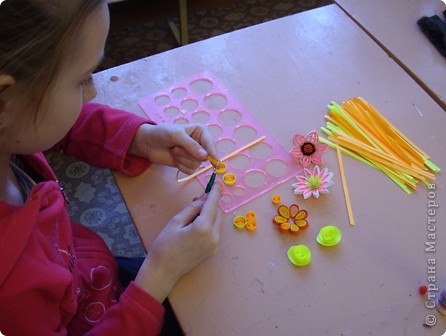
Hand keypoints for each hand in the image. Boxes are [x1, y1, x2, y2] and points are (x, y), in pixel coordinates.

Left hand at [129, 123, 218, 173]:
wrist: (148, 143)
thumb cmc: (162, 134)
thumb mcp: (177, 136)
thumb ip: (191, 146)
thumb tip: (205, 156)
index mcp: (201, 132)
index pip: (210, 143)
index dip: (213, 152)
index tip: (216, 161)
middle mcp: (200, 144)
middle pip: (203, 157)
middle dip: (188, 154)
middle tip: (176, 147)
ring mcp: (194, 155)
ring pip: (196, 165)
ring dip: (182, 159)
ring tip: (174, 150)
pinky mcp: (188, 164)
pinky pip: (190, 170)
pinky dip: (180, 166)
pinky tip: (174, 159)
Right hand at [134, 182, 221, 302]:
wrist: (164, 271)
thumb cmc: (165, 245)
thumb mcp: (175, 222)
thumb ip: (192, 208)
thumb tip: (204, 198)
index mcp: (203, 228)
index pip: (212, 205)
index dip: (214, 193)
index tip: (217, 183)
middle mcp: (213, 236)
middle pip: (217, 213)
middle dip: (209, 204)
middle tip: (195, 201)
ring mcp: (215, 245)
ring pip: (217, 222)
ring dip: (209, 214)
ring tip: (193, 214)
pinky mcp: (213, 250)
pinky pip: (214, 231)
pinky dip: (209, 224)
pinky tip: (196, 225)